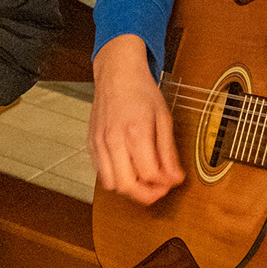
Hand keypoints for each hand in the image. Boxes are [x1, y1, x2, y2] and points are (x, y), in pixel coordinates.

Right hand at [88, 34, 183, 204]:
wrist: (117, 73)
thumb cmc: (141, 91)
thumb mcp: (163, 117)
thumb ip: (168, 150)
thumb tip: (175, 177)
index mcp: (135, 131)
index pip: (150, 174)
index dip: (165, 183)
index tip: (173, 180)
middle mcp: (114, 139)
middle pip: (128, 186)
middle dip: (147, 194)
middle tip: (159, 188)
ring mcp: (99, 142)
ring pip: (112, 185)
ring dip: (130, 189)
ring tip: (144, 180)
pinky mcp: (91, 144)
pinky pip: (101, 173)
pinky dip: (116, 178)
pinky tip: (129, 168)